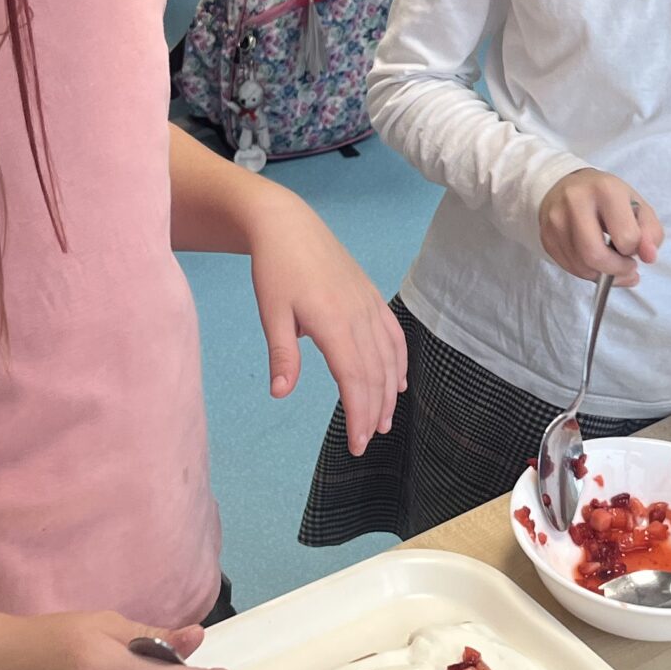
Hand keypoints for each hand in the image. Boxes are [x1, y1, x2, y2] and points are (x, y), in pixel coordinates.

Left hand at [250, 190, 406, 453]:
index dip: (358, 414)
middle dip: (374, 412)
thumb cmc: (275, 269)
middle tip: (367, 442)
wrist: (289, 225)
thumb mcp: (271, 313)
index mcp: (333, 322)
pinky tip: (399, 383)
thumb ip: (282, 354)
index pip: (354, 378)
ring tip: (385, 421)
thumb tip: (281, 393)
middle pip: (375, 374)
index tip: (357, 443)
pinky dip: (399, 363)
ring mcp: (370, 306)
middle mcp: (359, 316)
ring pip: (388, 358)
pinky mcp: (372, 298)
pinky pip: (394, 336)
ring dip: (389, 393)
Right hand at [538, 168, 661, 285]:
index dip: (634, 249)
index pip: (626, 238)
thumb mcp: (637, 207)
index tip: (632, 244)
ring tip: (611, 265)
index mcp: (606, 191)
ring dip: (602, 274)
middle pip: (595, 255)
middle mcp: (576, 202)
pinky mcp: (546, 236)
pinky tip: (594, 261)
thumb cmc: (607, 198)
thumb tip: (649, 257)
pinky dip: (586, 272)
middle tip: (625, 267)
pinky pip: (569, 268)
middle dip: (616, 270)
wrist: (566, 186)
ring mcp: (556, 220)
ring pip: (581, 266)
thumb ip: (651, 233)